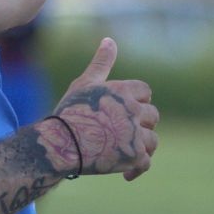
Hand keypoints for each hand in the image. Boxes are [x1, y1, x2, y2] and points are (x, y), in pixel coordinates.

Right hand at [48, 38, 158, 180]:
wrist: (61, 143)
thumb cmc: (69, 112)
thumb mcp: (84, 83)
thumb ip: (101, 63)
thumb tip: (109, 40)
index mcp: (124, 91)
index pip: (145, 92)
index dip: (136, 101)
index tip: (124, 111)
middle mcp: (134, 111)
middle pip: (152, 116)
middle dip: (140, 124)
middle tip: (121, 133)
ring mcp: (136, 135)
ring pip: (152, 141)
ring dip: (140, 146)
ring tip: (123, 153)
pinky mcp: (134, 157)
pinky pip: (145, 163)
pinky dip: (136, 169)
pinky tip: (125, 174)